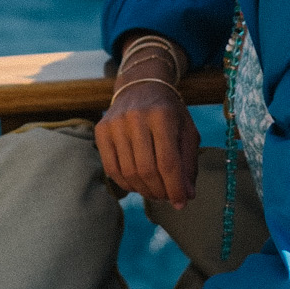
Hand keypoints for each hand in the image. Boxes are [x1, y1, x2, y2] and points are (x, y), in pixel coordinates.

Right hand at [95, 68, 198, 208]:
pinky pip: (111, 168)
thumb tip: (187, 195)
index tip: (181, 202)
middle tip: (167, 197)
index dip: (174, 188)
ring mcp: (115, 123)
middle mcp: (136, 117)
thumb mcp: (187, 131)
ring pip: (128, 172)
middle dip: (159, 191)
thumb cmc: (169, 112)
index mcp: (162, 116)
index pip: (168, 162)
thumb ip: (188, 163)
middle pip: (147, 170)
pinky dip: (125, 183)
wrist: (140, 86)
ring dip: (143, 190)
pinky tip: (137, 184)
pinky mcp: (101, 130)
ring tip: (154, 191)